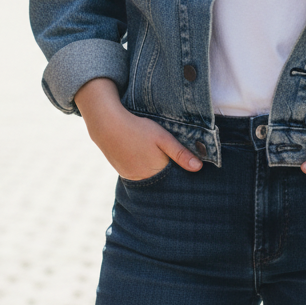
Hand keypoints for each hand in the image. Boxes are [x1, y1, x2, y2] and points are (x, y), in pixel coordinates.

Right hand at [74, 77, 202, 180]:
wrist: (107, 125)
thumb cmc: (138, 129)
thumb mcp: (163, 137)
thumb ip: (180, 153)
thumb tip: (198, 168)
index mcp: (155, 172)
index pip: (174, 177)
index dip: (180, 169)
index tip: (183, 160)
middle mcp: (143, 179)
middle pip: (162, 178)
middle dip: (168, 169)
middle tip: (166, 153)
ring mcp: (131, 177)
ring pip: (150, 176)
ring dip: (155, 168)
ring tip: (153, 152)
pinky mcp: (123, 172)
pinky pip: (138, 173)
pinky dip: (143, 166)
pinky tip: (142, 154)